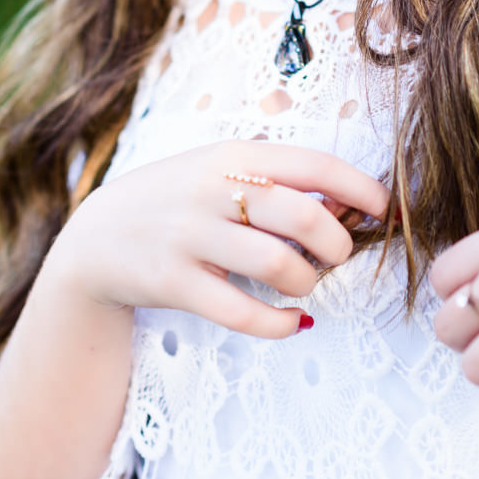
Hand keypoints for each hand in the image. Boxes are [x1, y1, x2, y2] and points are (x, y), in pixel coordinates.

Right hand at [45, 140, 388, 338]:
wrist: (96, 238)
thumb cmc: (178, 199)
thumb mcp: (219, 167)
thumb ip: (275, 176)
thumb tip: (350, 202)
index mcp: (234, 154)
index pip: (316, 164)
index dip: (361, 188)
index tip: (383, 209)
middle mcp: (214, 189)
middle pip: (306, 218)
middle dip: (338, 246)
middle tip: (336, 257)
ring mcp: (192, 236)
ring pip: (280, 267)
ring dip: (308, 283)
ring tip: (303, 284)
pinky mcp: (176, 283)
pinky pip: (244, 313)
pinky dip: (280, 324)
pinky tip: (292, 321)